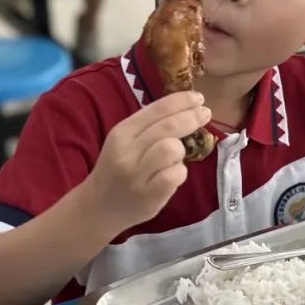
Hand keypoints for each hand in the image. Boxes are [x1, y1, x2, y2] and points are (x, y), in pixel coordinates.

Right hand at [85, 91, 209, 233]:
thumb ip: (149, 126)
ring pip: (172, 149)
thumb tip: (186, 108)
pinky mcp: (149, 196)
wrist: (99, 206)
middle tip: (205, 114)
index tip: (199, 98)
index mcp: (122, 133)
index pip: (157, 109)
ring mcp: (137, 176)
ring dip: (180, 151)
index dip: (182, 101)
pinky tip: (171, 176)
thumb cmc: (118, 169)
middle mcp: (127, 152)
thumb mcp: (125, 141)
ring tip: (176, 157)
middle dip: (191, 117)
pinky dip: (179, 173)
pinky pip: (175, 175)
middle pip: (168, 127)